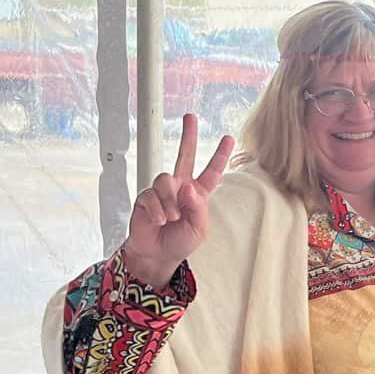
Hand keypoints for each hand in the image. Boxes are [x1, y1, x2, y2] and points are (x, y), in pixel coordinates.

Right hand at [120, 114, 232, 290]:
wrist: (158, 255)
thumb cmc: (180, 242)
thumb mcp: (200, 228)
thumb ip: (198, 207)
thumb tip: (187, 186)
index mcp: (198, 194)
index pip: (211, 172)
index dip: (220, 156)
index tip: (229, 138)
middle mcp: (180, 188)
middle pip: (185, 156)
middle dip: (189, 136)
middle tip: (190, 117)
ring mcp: (162, 191)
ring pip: (166, 179)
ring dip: (170, 201)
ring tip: (171, 218)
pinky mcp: (145, 197)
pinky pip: (152, 195)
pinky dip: (157, 210)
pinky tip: (159, 220)